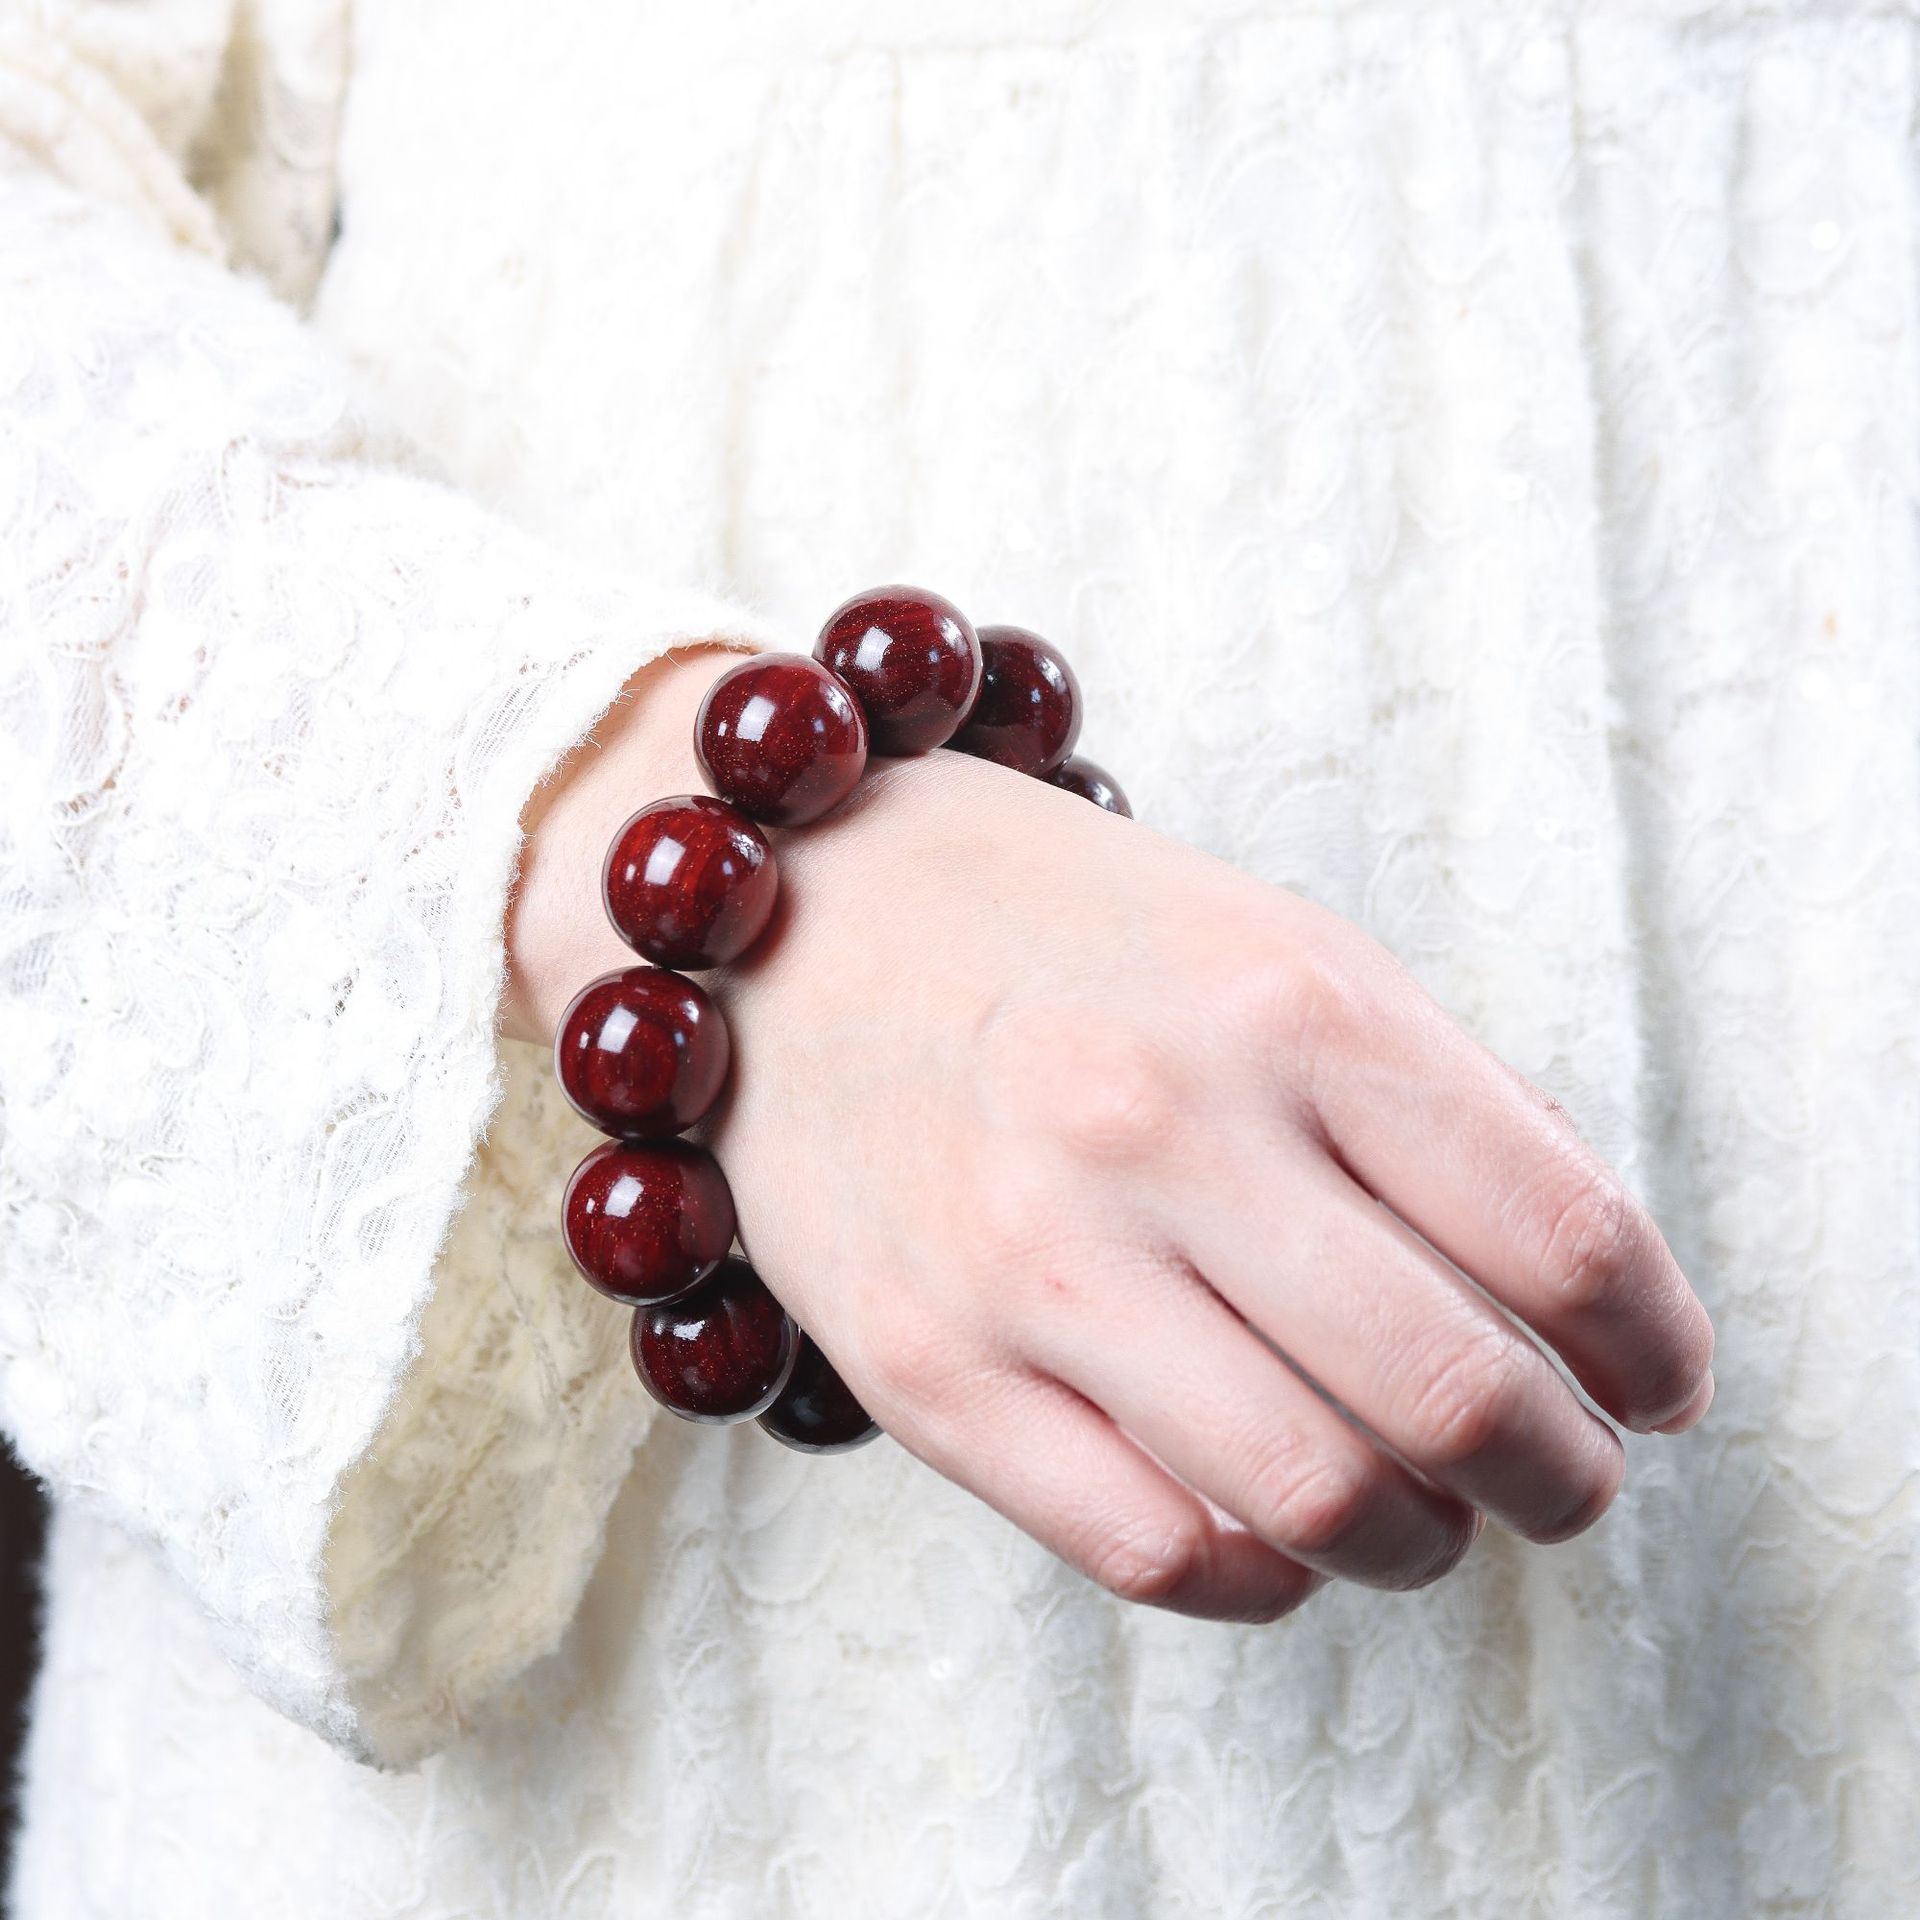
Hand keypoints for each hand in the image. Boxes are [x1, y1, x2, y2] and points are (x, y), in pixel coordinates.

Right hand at [510, 652, 1714, 1621]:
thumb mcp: (1282, 947)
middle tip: (1569, 1482)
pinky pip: (1152, 1552)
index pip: (1561, 1229)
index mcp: (1288, 1002)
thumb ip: (1442, 1104)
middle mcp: (1159, 1123)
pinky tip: (1278, 1536)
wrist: (809, 924)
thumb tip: (1591, 1304)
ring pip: (1316, 1499)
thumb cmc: (1076, 942)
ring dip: (1422, 1544)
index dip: (1653, 1344)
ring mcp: (1030, 1254)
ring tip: (1428, 1517)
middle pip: (1455, 1391)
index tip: (1656, 1385)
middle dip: (1562, 1476)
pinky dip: (1264, 1579)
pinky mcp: (926, 1366)